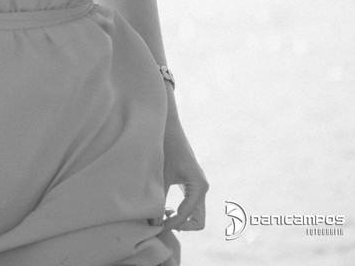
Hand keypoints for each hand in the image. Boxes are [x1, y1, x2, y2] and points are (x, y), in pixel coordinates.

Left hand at [150, 111, 208, 233]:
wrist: (166, 126)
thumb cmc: (163, 147)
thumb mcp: (160, 175)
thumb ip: (158, 199)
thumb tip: (153, 223)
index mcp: (198, 186)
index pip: (186, 216)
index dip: (170, 224)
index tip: (153, 227)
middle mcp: (202, 187)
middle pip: (198, 221)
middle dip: (181, 227)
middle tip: (160, 224)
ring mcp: (198, 185)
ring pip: (195, 215)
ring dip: (180, 220)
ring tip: (160, 215)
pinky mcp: (191, 183)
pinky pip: (190, 205)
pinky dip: (180, 212)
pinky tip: (164, 207)